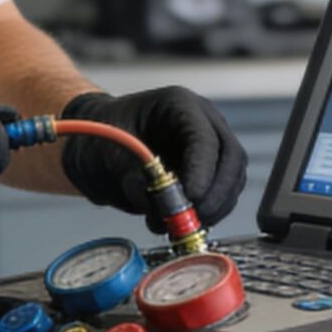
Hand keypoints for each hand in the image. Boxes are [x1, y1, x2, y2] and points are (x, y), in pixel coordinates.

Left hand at [58, 87, 247, 227]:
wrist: (97, 147)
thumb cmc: (102, 138)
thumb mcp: (107, 155)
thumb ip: (133, 180)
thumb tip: (159, 209)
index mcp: (179, 105)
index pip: (204, 138)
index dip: (202, 170)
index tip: (191, 197)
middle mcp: (203, 122)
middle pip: (231, 158)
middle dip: (216, 194)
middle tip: (192, 219)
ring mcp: (210, 147)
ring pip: (233, 179)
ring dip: (214, 208)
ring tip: (178, 226)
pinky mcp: (209, 172)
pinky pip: (222, 195)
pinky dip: (208, 214)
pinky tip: (182, 225)